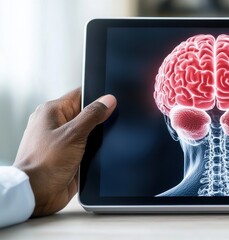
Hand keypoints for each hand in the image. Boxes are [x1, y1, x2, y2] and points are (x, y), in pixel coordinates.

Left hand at [13, 88, 116, 216]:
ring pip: (89, 131)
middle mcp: (55, 124)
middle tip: (106, 126)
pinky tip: (95, 154)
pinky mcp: (69, 155)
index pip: (80, 94)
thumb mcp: (74, 134)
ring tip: (96, 144)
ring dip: (96, 137)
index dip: (98, 96)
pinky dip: (94, 150)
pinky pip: (87, 147)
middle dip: (99, 119)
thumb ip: (92, 115)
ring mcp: (62, 140)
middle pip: (86, 113)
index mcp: (52, 111)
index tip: (112, 102)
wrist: (37, 193)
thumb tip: (108, 100)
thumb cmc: (43, 164)